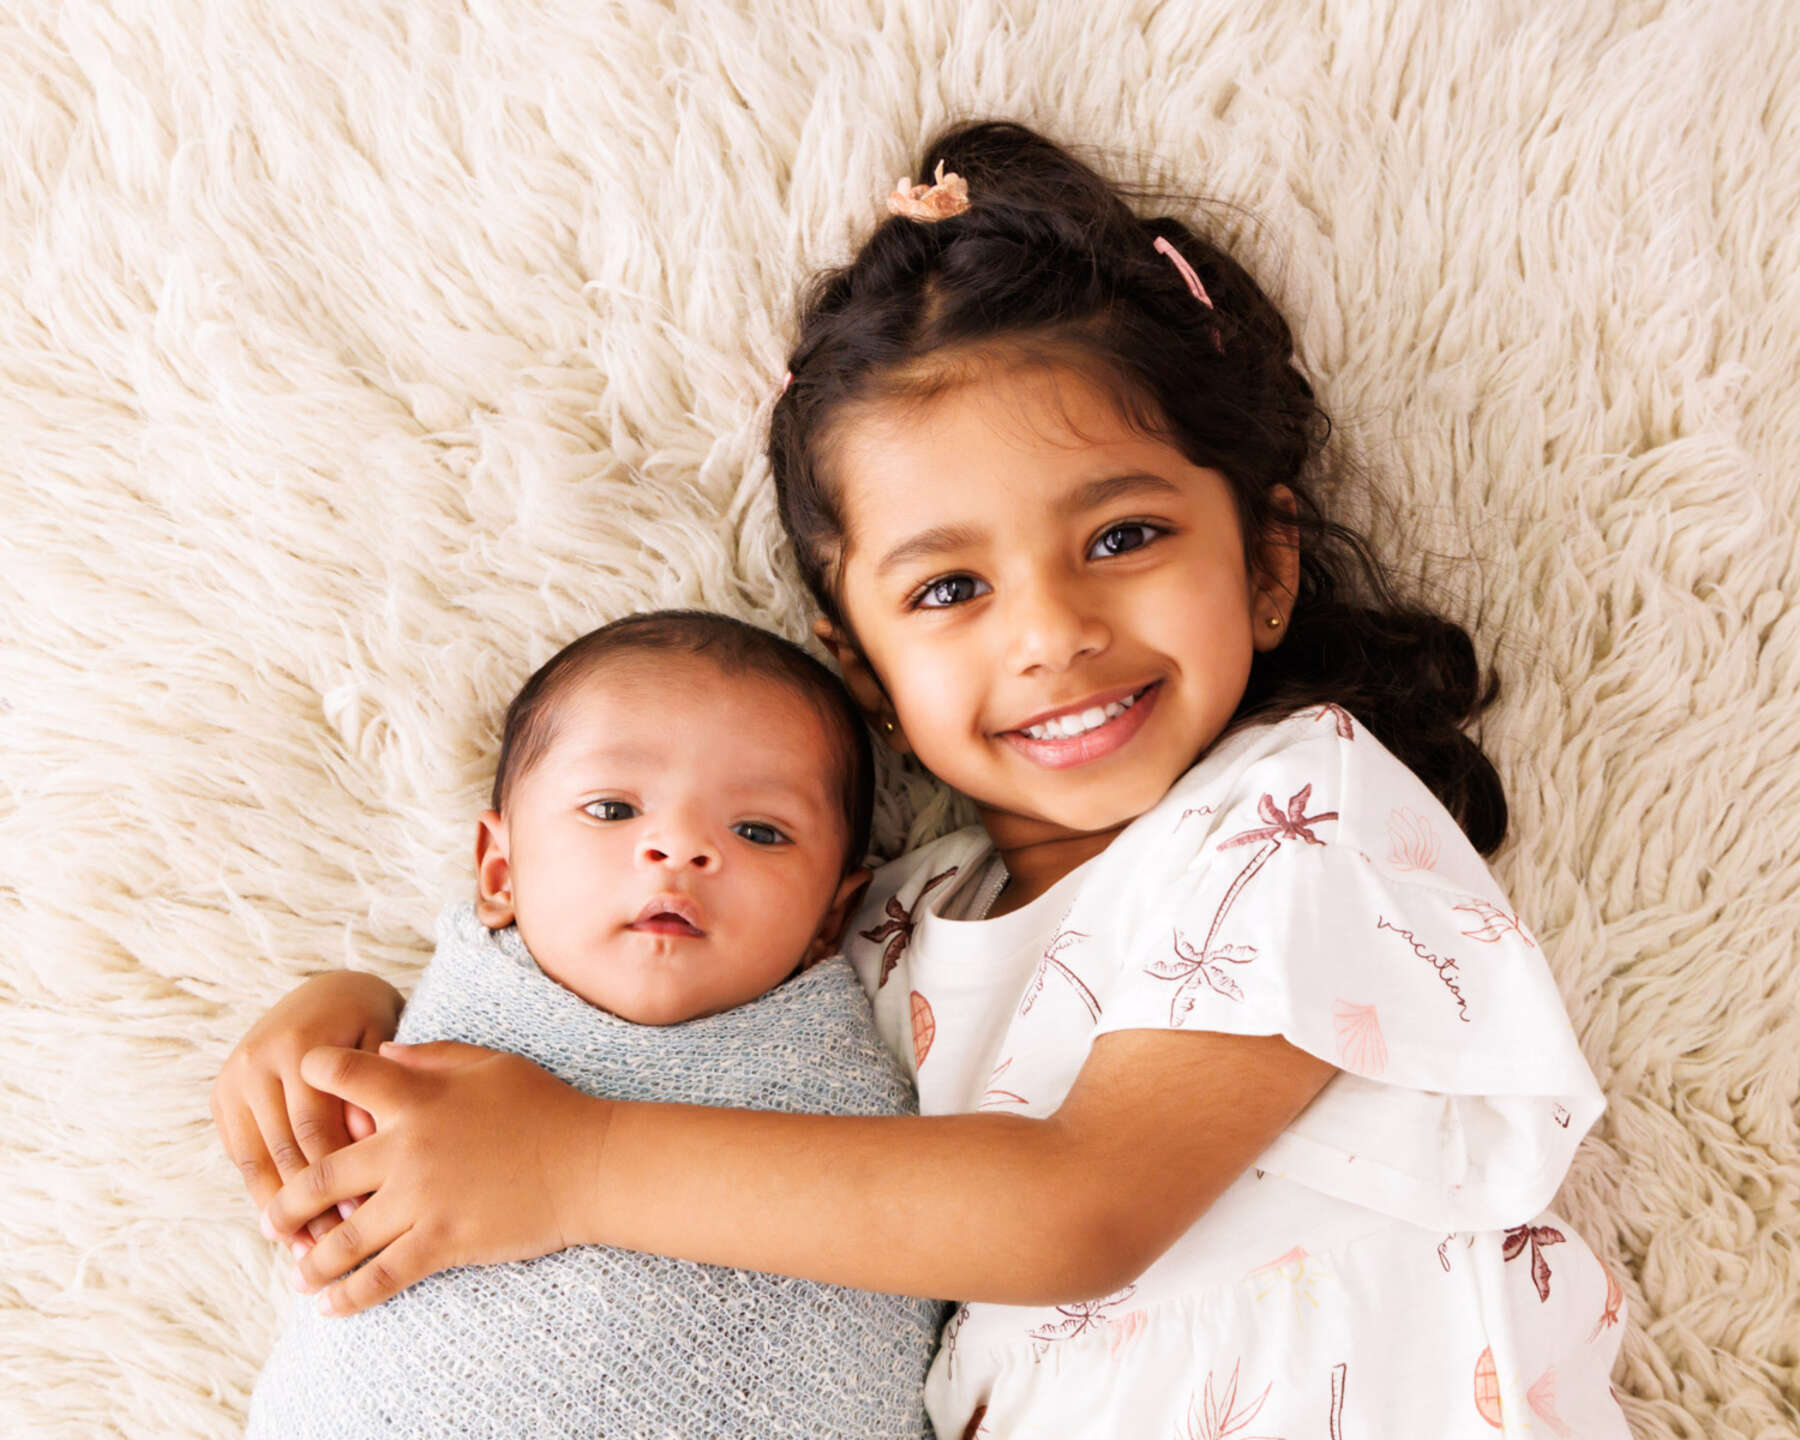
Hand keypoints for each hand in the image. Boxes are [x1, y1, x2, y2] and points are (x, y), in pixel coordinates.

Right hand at [211, 970, 402, 1242]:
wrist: (325, 988)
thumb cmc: (367, 1022)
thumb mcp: (379, 1042)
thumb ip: (371, 1090)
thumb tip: (368, 1145)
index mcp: (300, 1047)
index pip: (316, 1127)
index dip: (338, 1177)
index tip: (362, 1219)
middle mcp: (257, 1062)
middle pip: (284, 1149)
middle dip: (310, 1206)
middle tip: (334, 1251)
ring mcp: (233, 1080)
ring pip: (256, 1160)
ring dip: (280, 1212)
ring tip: (307, 1253)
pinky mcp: (220, 1096)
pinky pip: (240, 1156)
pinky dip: (262, 1194)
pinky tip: (283, 1229)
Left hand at [262, 1041, 610, 1316]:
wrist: (590, 1164)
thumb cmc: (545, 1107)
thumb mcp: (490, 1064)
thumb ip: (430, 1057)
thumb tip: (380, 1051)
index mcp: (417, 1097)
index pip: (344, 1076)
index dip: (315, 1072)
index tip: (297, 1081)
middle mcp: (407, 1148)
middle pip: (320, 1176)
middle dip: (285, 1203)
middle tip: (270, 1219)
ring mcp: (421, 1199)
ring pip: (342, 1237)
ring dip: (309, 1260)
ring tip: (295, 1273)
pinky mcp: (442, 1241)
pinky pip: (380, 1277)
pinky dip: (348, 1297)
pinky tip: (329, 1307)